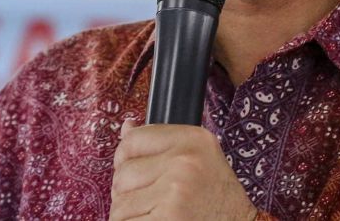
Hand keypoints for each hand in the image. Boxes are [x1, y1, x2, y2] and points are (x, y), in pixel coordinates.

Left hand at [109, 119, 257, 219]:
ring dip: (130, 215)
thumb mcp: (200, 159)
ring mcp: (175, 191)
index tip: (136, 173)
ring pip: (120, 202)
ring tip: (156, 215)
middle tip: (153, 202)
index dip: (126, 159)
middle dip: (128, 192)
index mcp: (193, 139)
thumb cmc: (218, 200)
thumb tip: (126, 126)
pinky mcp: (167, 218)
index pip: (132, 139)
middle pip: (123, 173)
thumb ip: (162, 143)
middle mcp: (185, 161)